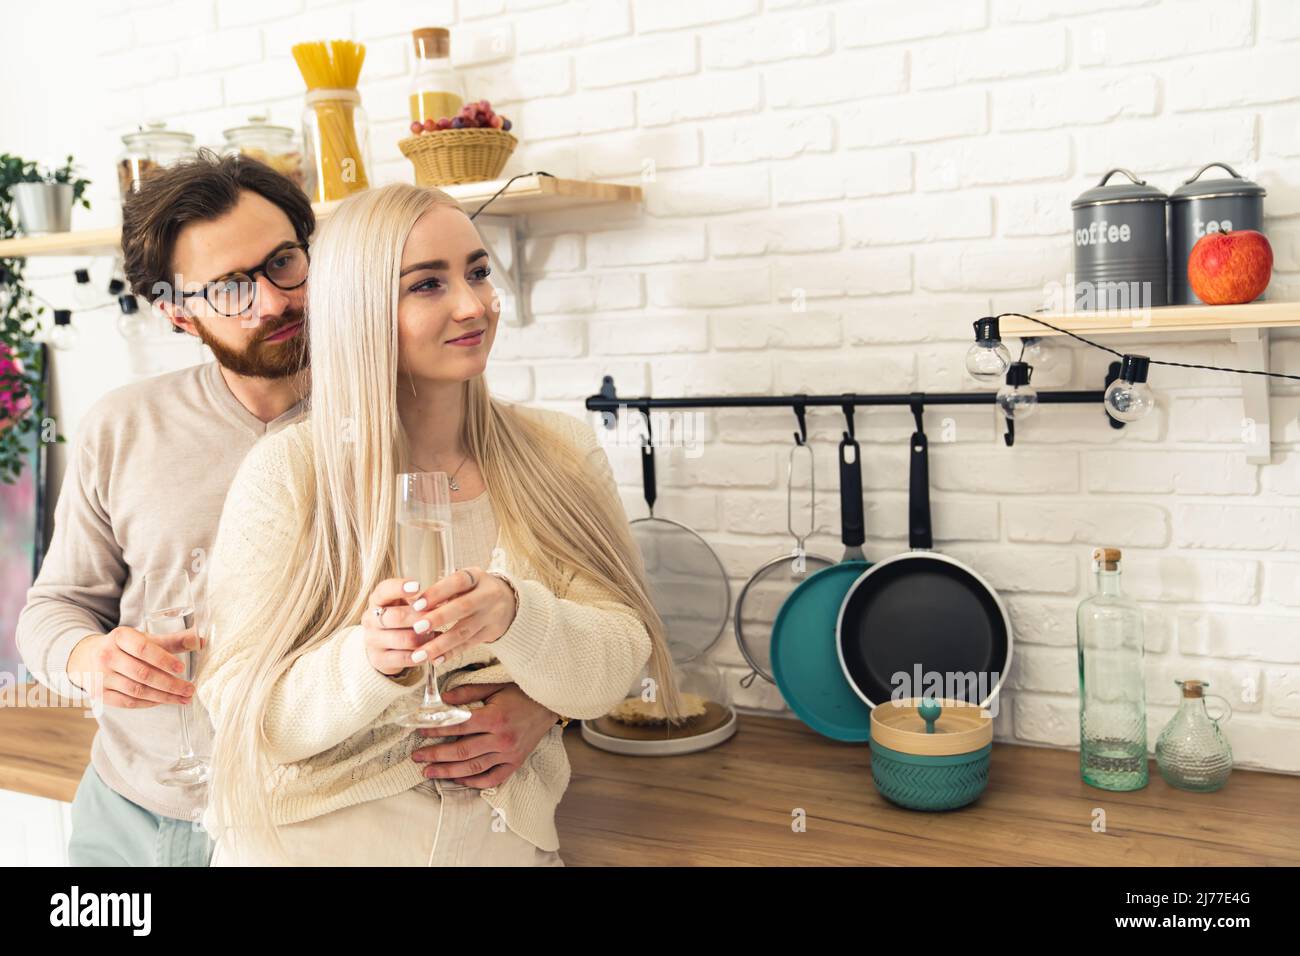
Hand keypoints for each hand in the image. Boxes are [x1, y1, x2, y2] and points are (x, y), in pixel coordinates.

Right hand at [66, 626, 201, 708]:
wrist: (86, 657)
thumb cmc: (124, 647)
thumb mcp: (143, 638)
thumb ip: (171, 641)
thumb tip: (199, 641)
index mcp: (119, 636)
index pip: (143, 649)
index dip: (163, 659)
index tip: (182, 668)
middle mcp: (106, 656)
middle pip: (142, 673)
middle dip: (170, 684)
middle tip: (190, 690)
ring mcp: (100, 677)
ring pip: (137, 690)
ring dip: (163, 697)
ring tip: (183, 698)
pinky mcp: (99, 694)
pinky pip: (127, 702)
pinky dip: (148, 703)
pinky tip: (163, 701)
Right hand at [363, 577, 436, 675]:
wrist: (386, 646)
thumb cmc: (403, 618)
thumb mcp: (408, 604)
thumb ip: (420, 601)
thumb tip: (441, 600)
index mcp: (377, 600)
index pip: (384, 590)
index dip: (400, 588)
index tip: (418, 586)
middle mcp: (370, 618)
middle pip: (397, 617)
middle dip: (421, 618)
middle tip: (439, 617)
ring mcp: (372, 640)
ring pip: (403, 639)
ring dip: (424, 638)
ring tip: (437, 635)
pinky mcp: (378, 659)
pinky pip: (403, 658)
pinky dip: (421, 656)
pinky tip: (431, 653)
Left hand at [405, 567, 516, 665]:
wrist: (509, 601)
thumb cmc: (475, 589)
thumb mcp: (465, 581)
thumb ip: (443, 590)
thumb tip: (412, 603)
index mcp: (476, 577)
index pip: (457, 582)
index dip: (437, 592)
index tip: (417, 604)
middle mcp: (487, 595)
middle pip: (463, 607)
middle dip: (439, 618)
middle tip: (417, 627)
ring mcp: (490, 616)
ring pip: (464, 631)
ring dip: (440, 643)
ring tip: (420, 654)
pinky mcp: (491, 633)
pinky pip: (469, 645)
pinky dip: (451, 653)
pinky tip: (435, 660)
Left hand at [410, 682, 557, 786]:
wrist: (549, 705)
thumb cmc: (520, 692)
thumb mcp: (494, 686)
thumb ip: (467, 693)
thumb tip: (442, 700)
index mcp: (495, 718)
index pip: (458, 727)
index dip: (436, 729)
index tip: (420, 730)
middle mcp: (502, 739)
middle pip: (462, 751)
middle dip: (436, 755)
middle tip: (417, 757)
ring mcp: (509, 754)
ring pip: (474, 768)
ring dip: (448, 771)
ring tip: (429, 772)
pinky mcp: (515, 763)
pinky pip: (492, 778)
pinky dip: (474, 782)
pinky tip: (458, 779)